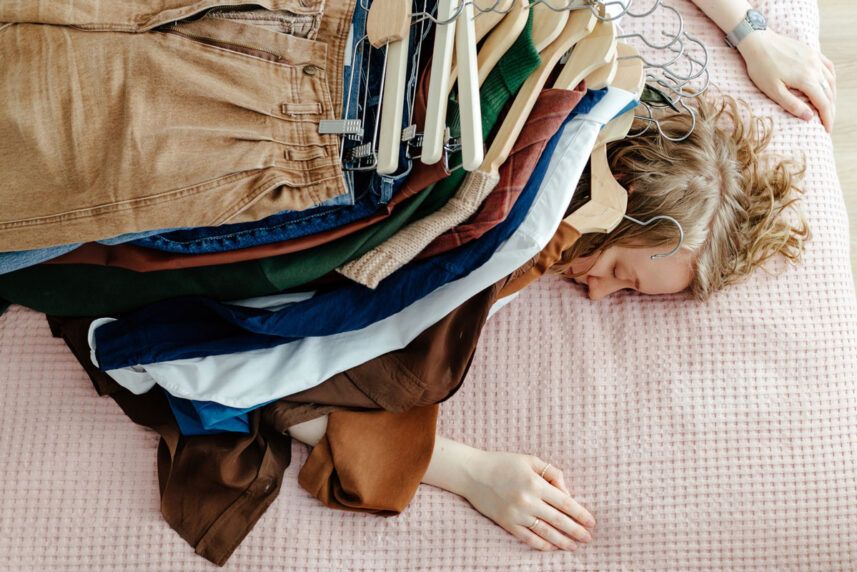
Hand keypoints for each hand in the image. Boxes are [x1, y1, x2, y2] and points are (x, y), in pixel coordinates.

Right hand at [460, 451, 595, 551]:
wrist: (473, 473)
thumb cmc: (503, 463)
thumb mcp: (530, 460)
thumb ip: (552, 473)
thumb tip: (567, 493)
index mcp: (535, 483)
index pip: (565, 502)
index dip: (580, 514)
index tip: (591, 522)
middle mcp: (528, 501)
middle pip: (559, 520)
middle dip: (576, 531)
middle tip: (588, 538)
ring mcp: (517, 514)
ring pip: (546, 532)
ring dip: (563, 541)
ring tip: (574, 546)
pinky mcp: (507, 523)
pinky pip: (528, 538)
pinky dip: (542, 544)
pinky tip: (552, 547)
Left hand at [737, 29, 835, 131]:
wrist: (758, 41)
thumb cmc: (761, 67)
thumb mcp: (773, 90)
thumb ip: (792, 104)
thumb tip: (809, 117)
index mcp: (806, 79)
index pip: (823, 103)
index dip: (827, 118)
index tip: (828, 130)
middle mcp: (815, 68)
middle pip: (829, 93)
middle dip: (830, 110)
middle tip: (828, 123)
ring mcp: (815, 58)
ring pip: (831, 81)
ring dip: (832, 96)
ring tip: (828, 108)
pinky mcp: (812, 52)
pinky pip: (828, 67)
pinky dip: (831, 80)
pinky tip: (828, 86)